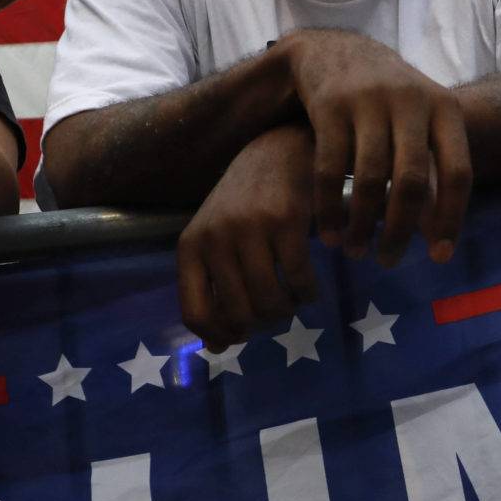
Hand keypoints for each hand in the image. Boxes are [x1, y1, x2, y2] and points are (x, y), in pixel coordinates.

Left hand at [176, 123, 321, 346]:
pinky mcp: (284, 221)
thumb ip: (213, 290)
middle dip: (261, 324)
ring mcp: (249, 229)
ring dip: (286, 311)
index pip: (194, 313)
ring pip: (269, 300)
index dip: (219, 336)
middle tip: (274, 314)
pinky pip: (298, 278)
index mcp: (190, 247)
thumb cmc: (243, 204)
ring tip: (293, 302)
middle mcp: (214, 238)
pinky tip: (309, 288)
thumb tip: (216, 348)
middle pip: (238, 313)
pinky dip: (308, 293)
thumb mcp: (216, 243)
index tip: (240, 336)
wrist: (275, 151)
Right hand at [279, 28, 471, 266]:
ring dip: (362, 224)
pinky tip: (330, 234)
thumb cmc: (387, 102)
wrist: (334, 51)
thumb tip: (438, 242)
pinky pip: (330, 169)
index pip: (459, 172)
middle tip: (388, 261)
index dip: (451, 218)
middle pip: (412, 181)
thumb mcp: (419, 124)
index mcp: (444, 108)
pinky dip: (330, 208)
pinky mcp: (330, 107)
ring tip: (357, 251)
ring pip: (369, 178)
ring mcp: (369, 102)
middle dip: (400, 229)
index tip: (439, 257)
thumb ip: (431, 174)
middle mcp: (411, 102)